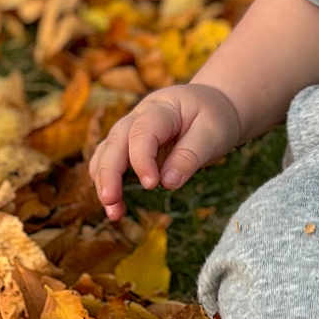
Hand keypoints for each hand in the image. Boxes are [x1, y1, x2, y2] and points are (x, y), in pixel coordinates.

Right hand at [89, 84, 243, 220]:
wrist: (213, 106)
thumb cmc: (214, 117)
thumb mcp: (212, 133)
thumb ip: (190, 156)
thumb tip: (168, 183)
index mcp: (162, 108)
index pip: (143, 132)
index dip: (142, 159)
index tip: (151, 185)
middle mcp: (138, 116)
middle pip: (115, 142)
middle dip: (109, 173)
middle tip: (111, 201)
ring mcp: (130, 131)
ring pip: (106, 153)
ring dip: (104, 181)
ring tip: (114, 213)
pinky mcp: (128, 146)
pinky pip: (110, 163)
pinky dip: (109, 183)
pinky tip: (118, 207)